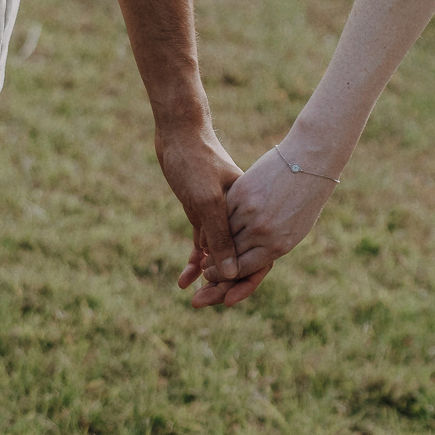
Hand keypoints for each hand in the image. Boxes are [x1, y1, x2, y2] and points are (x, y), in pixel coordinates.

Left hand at [154, 120, 242, 301]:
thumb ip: (219, 235)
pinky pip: (204, 243)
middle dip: (222, 284)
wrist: (179, 130)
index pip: (254, 255)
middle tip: (201, 304)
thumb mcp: (207, 200)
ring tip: (191, 296)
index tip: (227, 301)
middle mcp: (238, 215)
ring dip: (207, 275)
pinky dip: (196, 260)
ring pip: (219, 254)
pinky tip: (184, 278)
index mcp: (247, 210)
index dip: (243, 280)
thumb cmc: (196, 160)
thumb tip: (230, 274)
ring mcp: (221, 213)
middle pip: (236, 259)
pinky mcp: (204, 211)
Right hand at [190, 144, 335, 308]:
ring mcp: (250, 210)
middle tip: (203, 266)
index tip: (212, 275)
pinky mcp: (242, 192)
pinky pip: (222, 211)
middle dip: (212, 263)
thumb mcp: (294, 231)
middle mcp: (262, 231)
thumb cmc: (305, 200)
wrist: (309, 163)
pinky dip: (215, 219)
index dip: (224, 275)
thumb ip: (271, 248)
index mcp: (277, 245)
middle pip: (229, 253)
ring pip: (222, 232)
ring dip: (211, 242)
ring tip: (205, 248)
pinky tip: (211, 223)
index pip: (242, 268)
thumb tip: (247, 262)